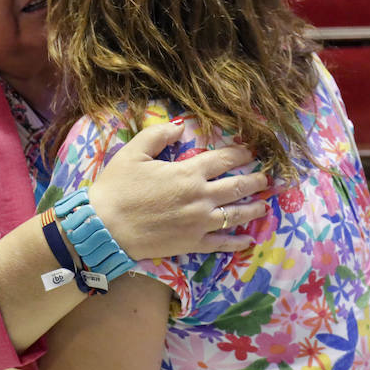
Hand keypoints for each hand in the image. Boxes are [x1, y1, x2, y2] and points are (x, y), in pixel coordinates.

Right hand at [88, 121, 270, 260]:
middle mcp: (200, 198)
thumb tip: (181, 126)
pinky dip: (237, 242)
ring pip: (236, 214)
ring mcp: (199, 223)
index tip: (250, 151)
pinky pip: (222, 243)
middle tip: (265, 178)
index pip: (223, 160)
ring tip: (263, 205)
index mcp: (187, 173)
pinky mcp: (192, 243)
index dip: (240, 153)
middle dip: (255, 180)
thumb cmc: (116, 187)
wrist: (104, 226)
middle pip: (237, 187)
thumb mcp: (133, 153)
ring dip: (253, 209)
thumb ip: (158, 135)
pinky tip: (248, 240)